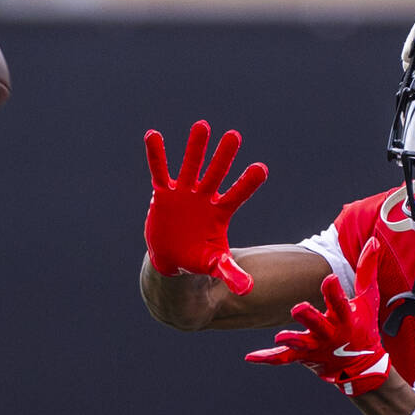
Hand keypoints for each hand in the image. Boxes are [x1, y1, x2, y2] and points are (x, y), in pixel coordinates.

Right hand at [144, 120, 267, 294]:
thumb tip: (247, 289)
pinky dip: (156, 155)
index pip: (237, 195)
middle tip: (234, 136)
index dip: (247, 182)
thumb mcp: (213, 266)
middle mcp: (204, 198)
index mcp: (220, 213)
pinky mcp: (163, 195)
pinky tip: (153, 135)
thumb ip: (229, 273)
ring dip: (195, 147)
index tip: (261, 168)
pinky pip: (159, 172)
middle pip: (216, 174)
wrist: (171, 259)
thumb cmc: (197, 260)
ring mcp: (184, 194)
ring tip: (203, 125)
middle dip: (223, 156)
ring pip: (190, 166)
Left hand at [245, 238, 388, 395]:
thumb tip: (372, 242)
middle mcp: (331, 333)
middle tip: (298, 308)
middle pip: (319, 325)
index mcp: (346, 317)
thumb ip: (367, 270)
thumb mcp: (368, 298)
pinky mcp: (304, 357)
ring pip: (301, 344)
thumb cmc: (363, 326)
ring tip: (279, 337)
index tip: (329, 279)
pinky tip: (251, 356)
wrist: (361, 366)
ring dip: (290, 340)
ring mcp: (316, 347)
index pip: (340, 302)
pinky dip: (268, 358)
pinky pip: (284, 358)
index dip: (334, 292)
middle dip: (310, 318)